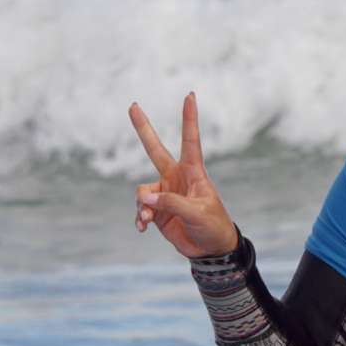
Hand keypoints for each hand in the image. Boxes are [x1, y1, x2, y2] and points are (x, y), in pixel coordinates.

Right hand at [129, 93, 239, 258]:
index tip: (190, 95)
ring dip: (143, 206)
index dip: (189, 118)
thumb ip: (171, 203)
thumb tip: (145, 199)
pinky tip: (143, 228)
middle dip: (143, 129)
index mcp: (193, 173)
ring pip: (143, 192)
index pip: (190, 140)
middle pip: (155, 149)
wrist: (210, 249)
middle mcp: (176, 178)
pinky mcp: (157, 210)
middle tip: (132, 105)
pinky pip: (141, 209)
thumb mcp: (197, 213)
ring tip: (148, 220)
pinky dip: (139, 218)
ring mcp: (165, 193)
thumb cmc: (213, 226)